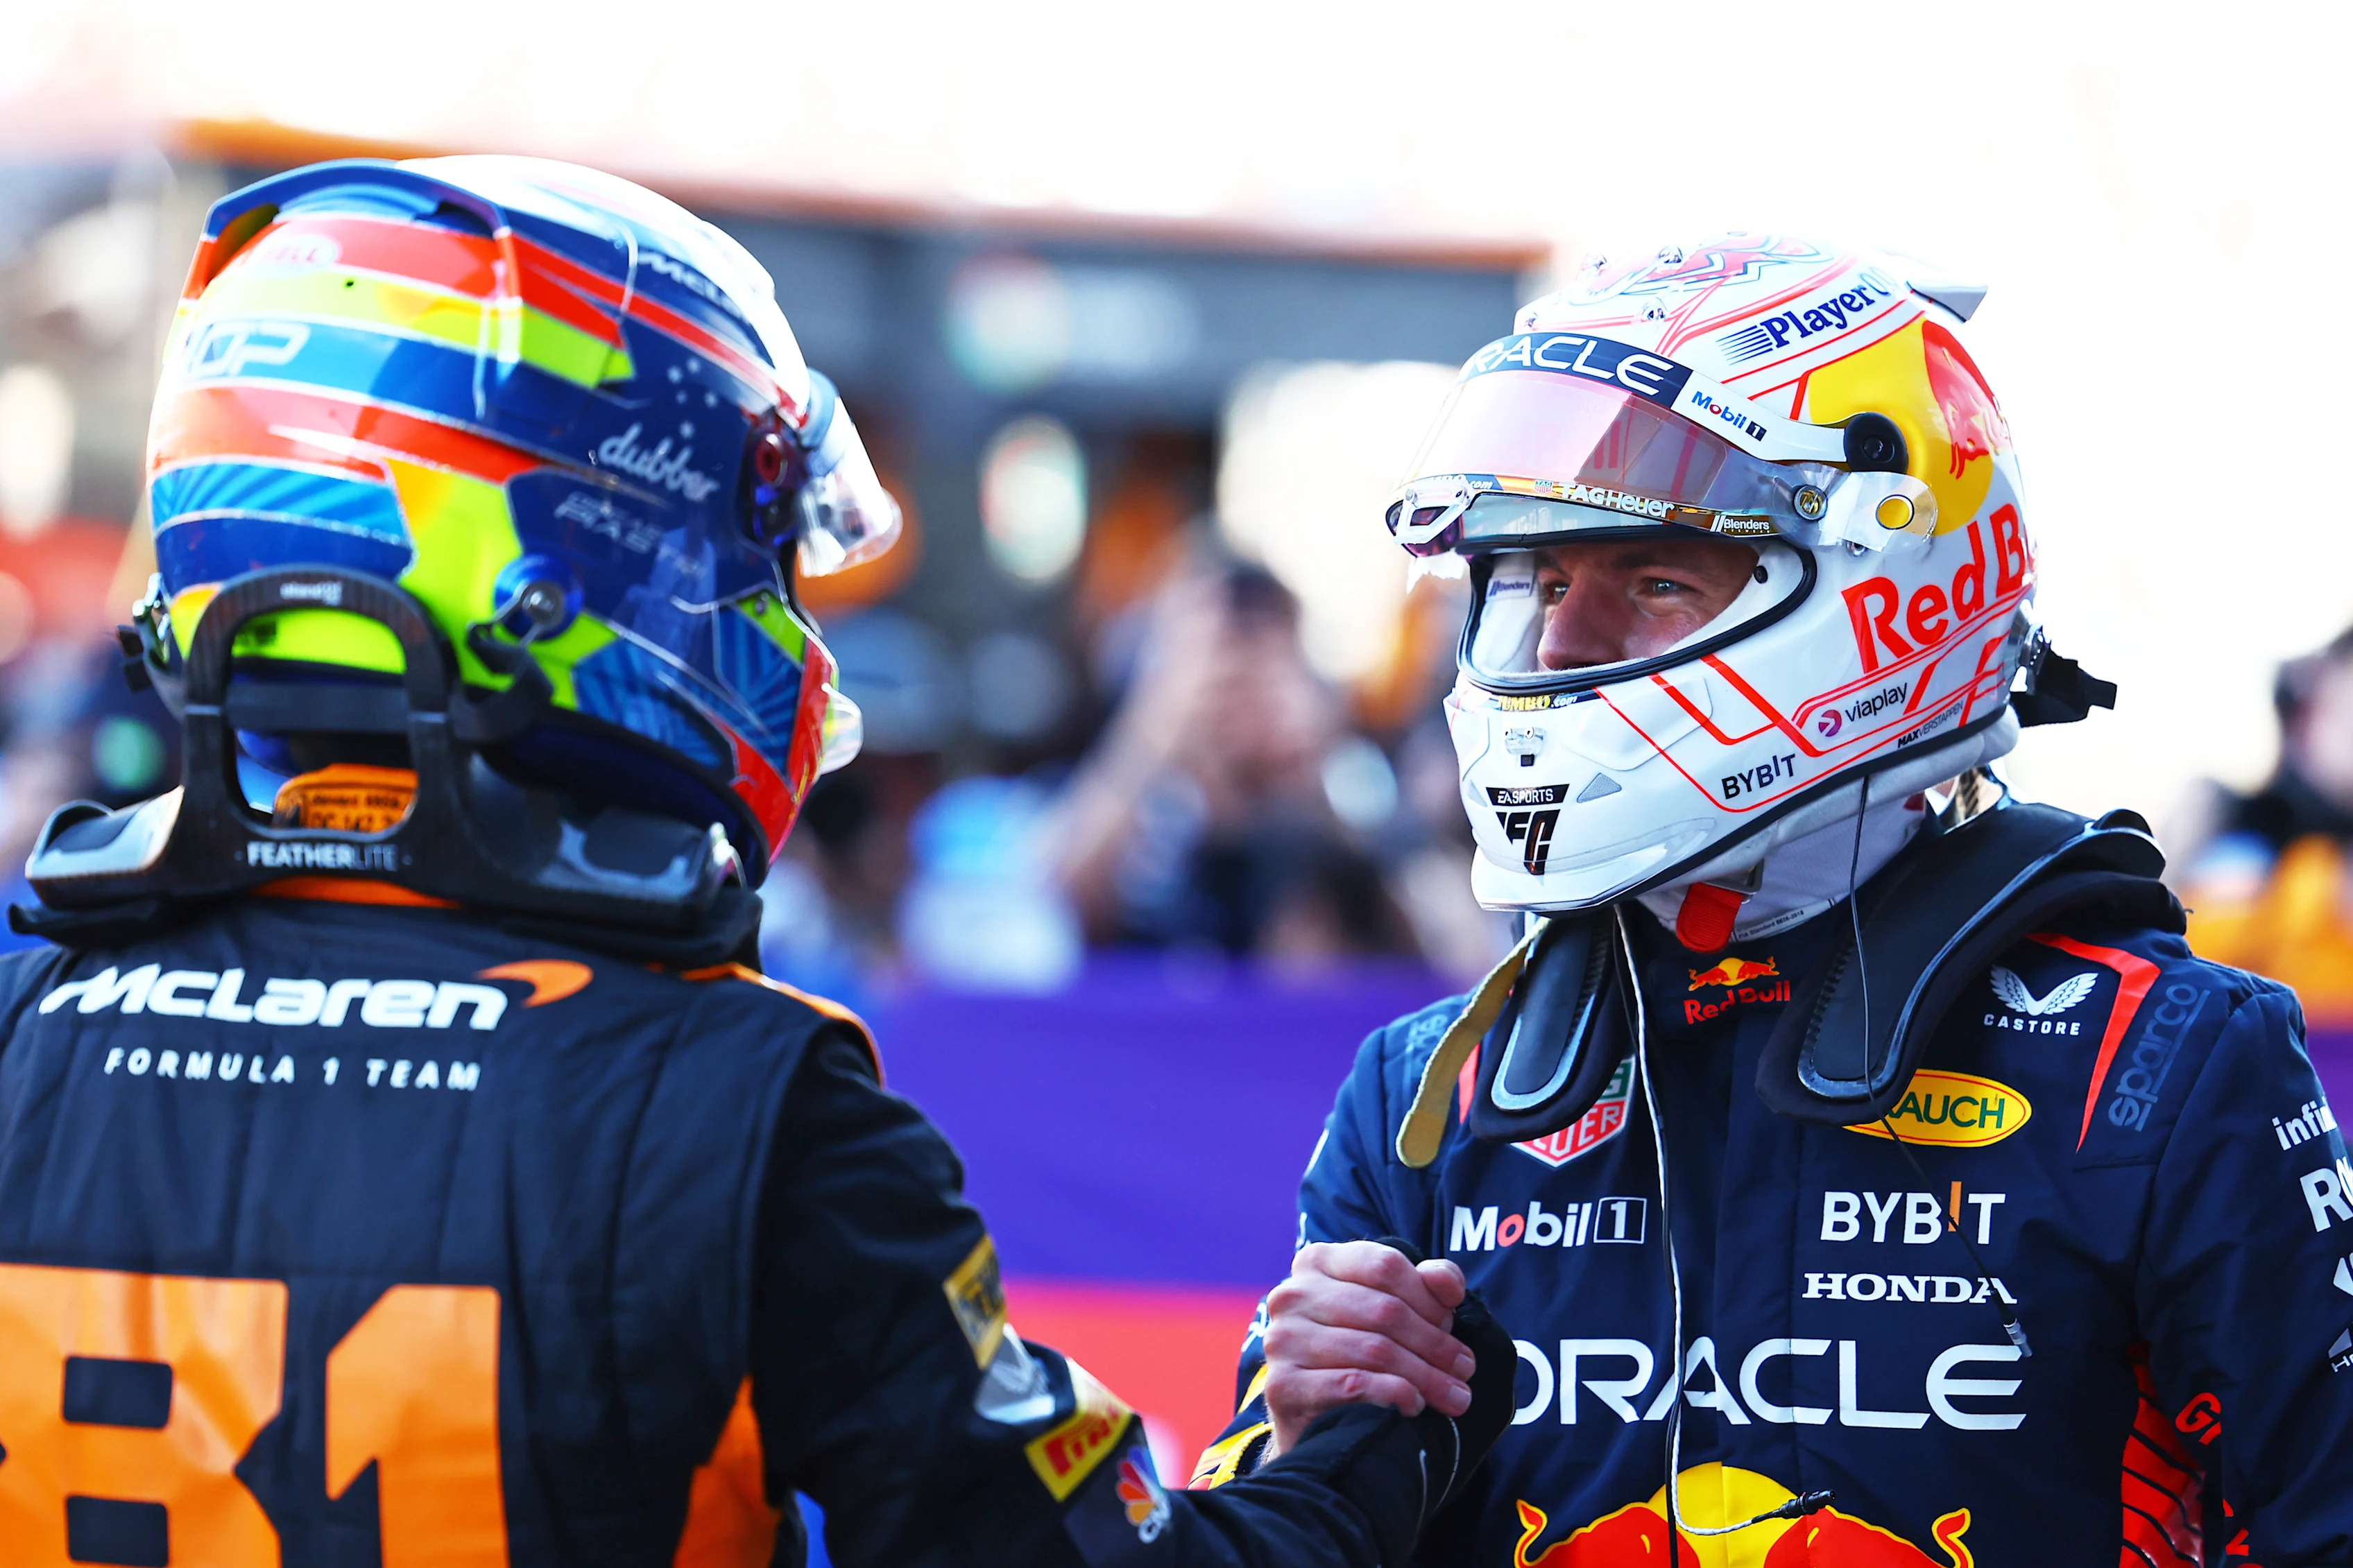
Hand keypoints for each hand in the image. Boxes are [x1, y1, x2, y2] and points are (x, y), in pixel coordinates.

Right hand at [1262, 1240, 1475, 1457]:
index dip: (1428, 1296)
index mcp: (1316, 1262)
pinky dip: (1393, 1394)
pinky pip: (1353, 1385)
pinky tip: (1414, 1405)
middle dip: (1435, 1343)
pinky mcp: (1282, 1385)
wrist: (1313, 1416)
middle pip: (1384, 1310)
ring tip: (1453, 1395)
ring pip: (1374, 1350)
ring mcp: (1282, 1339)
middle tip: (1464, 1368)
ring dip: (1425, 1376)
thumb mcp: (1392, 1307)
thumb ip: (1425, 1284)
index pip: (1385, 1265)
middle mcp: (1292, 1295)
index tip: (1453, 1323)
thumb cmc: (1358, 1350)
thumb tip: (1447, 1284)